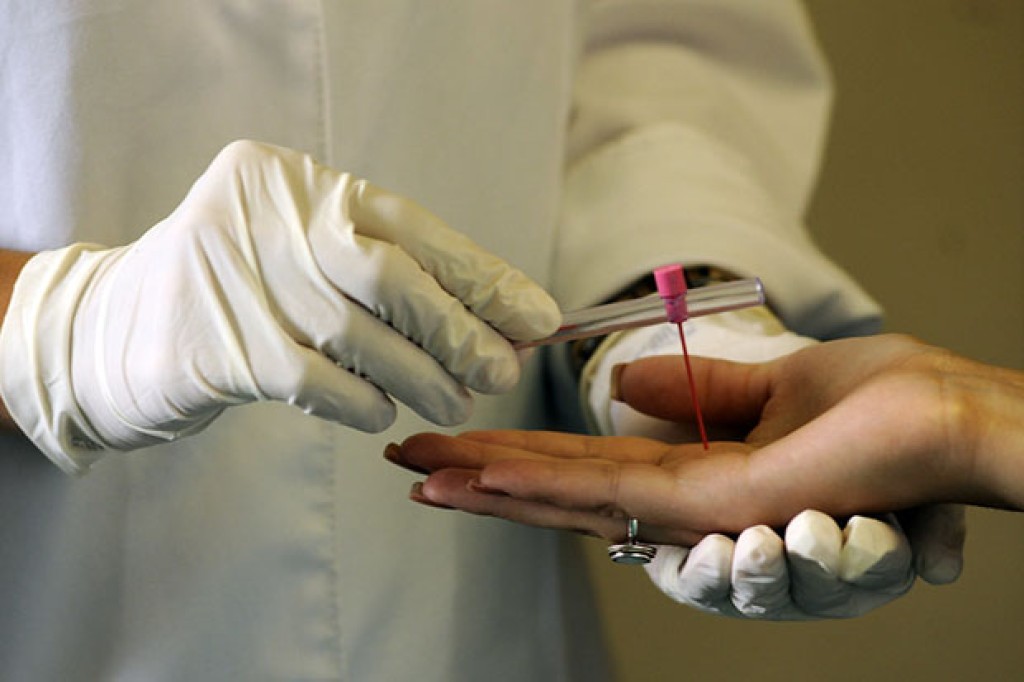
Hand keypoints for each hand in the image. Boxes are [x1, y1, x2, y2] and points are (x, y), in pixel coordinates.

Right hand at [0, 140, 559, 472]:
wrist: (117, 329)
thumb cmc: (241, 293)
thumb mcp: (307, 256)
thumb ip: (391, 277)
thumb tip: (502, 322)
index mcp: (297, 182)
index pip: (412, 228)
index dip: (483, 277)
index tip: (537, 320)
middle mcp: (266, 218)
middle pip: (391, 278)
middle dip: (460, 331)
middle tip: (501, 371)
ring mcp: (237, 281)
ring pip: (361, 335)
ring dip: (426, 377)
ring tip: (458, 402)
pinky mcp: (218, 348)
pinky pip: (319, 383)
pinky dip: (366, 402)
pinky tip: (385, 413)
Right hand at [388, 335, 1008, 603]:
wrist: (951, 419)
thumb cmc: (879, 405)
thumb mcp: (772, 385)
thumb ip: (696, 389)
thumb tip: (624, 378)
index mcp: (692, 474)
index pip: (585, 470)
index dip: (516, 463)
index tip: (456, 452)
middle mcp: (682, 502)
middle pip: (561, 495)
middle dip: (478, 486)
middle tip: (407, 473)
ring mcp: (692, 510)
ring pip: (570, 500)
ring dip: (492, 487)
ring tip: (425, 475)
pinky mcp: (712, 504)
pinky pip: (615, 492)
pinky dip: (544, 483)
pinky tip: (489, 474)